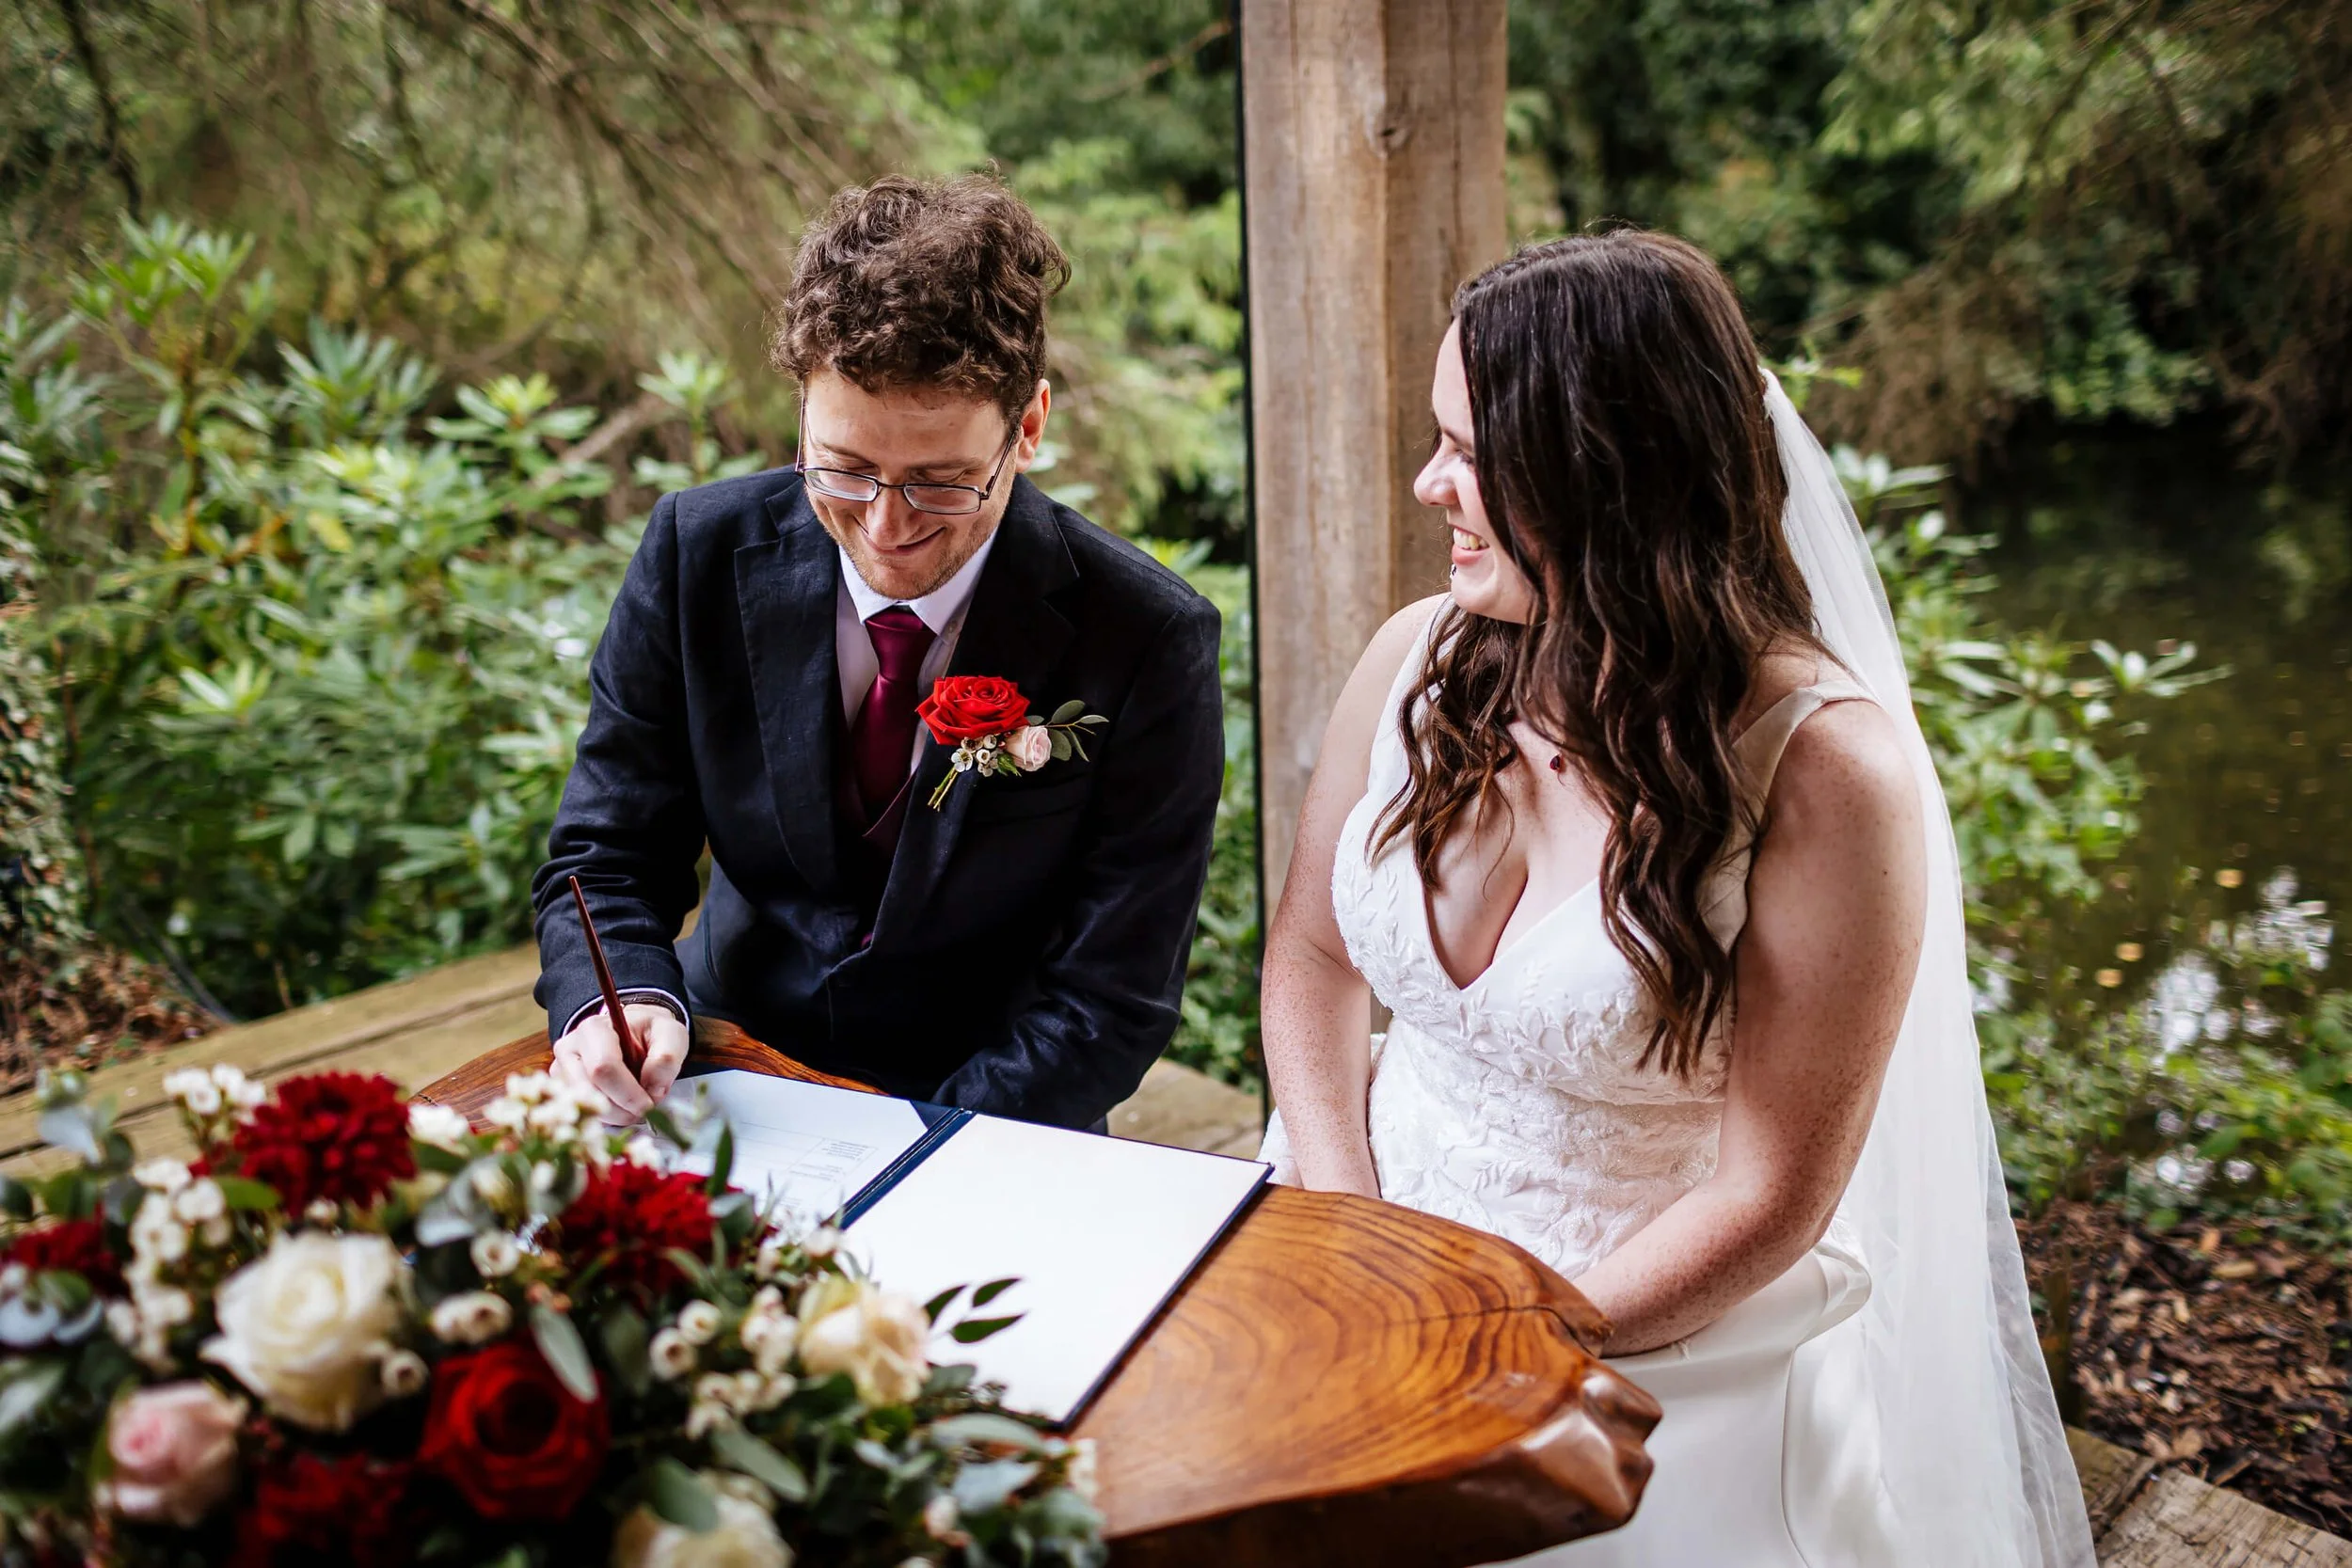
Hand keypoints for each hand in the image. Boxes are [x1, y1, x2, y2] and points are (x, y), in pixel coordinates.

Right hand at [552, 1002, 688, 1124]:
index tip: (649, 1105)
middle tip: (645, 1109)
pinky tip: (621, 1106)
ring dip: (615, 1115)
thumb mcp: (670, 1034)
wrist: (634, 1033)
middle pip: (589, 1091)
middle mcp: (569, 1048)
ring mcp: (561, 1071)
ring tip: (635, 1104)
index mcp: (594, 1029)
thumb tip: (652, 1089)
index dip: (627, 1094)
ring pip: (584, 1107)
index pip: (603, 1068)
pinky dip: (607, 1117)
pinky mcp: (563, 1089)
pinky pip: (582, 1113)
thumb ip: (667, 1058)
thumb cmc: (650, 1033)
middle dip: (621, 1109)